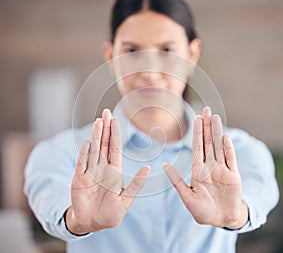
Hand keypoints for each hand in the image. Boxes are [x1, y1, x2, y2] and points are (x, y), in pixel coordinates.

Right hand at [66, 109, 149, 234]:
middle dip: (105, 129)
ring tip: (98, 122)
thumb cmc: (111, 213)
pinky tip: (88, 142)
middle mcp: (102, 169)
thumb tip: (148, 168)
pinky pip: (82, 164)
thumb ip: (136, 184)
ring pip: (94, 150)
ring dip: (96, 136)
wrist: (92, 223)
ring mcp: (90, 172)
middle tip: (105, 113)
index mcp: (114, 172)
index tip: (116, 120)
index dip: (115, 134)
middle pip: (104, 144)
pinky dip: (85, 153)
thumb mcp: (126, 200)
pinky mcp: (79, 179)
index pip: (115, 148)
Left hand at [163, 107, 247, 228]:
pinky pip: (230, 159)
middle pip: (208, 142)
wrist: (220, 219)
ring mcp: (222, 169)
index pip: (197, 147)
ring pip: (218, 146)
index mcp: (198, 170)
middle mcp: (210, 166)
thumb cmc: (202, 211)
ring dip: (217, 132)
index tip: (196, 118)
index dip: (197, 132)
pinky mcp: (233, 175)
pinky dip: (228, 148)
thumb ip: (177, 181)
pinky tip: (225, 136)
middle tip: (206, 110)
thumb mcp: (187, 196)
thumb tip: (164, 165)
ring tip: (215, 117)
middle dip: (207, 126)